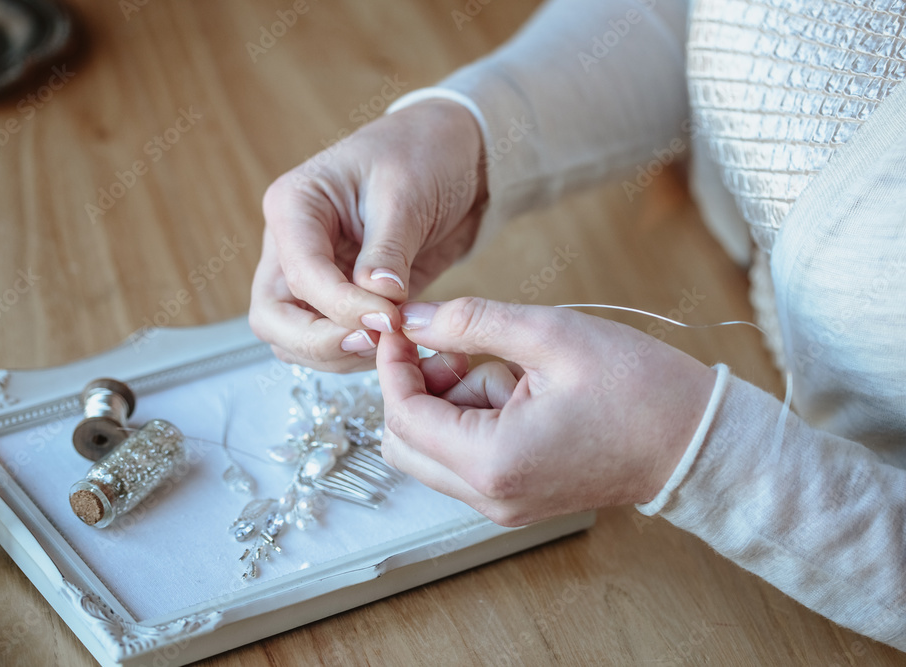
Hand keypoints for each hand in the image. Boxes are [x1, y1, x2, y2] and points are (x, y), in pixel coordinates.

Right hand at [249, 100, 486, 371]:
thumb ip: (387, 251)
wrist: (455, 156)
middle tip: (374, 344)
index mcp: (294, 205)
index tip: (389, 318)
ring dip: (338, 354)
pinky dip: (356, 353)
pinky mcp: (341, 298)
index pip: (301, 274)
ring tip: (391, 344)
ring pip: (295, 339)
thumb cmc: (423, 153)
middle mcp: (293, 244)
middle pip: (274, 318)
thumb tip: (379, 298)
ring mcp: (314, 275)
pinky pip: (330, 340)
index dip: (342, 306)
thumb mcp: (406, 193)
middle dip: (319, 342)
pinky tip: (394, 345)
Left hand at [376, 297, 716, 525]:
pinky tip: (513, 388)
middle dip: (413, 387)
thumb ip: (470, 322)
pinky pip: (465, 457)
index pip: (403, 416)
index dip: (391, 366)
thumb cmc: (639, 389)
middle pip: (406, 443)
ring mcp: (503, 503)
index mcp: (493, 462)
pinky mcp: (517, 496)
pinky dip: (470, 417)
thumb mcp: (549, 335)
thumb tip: (412, 317)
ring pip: (432, 450)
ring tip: (500, 365)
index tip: (400, 327)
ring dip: (446, 401)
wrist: (697, 441)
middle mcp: (490, 496)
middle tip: (451, 346)